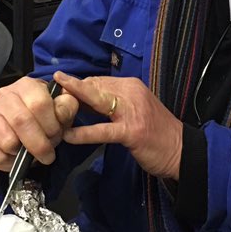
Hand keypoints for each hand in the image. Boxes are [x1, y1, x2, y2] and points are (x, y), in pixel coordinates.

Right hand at [0, 76, 78, 171]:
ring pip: (7, 140)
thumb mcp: (60, 106)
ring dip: (23, 153)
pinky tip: (16, 156)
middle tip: (48, 155)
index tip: (57, 136)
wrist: (18, 118)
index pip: (39, 104)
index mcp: (26, 86)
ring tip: (29, 152)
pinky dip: (9, 162)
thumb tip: (62, 112)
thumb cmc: (43, 114)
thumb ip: (66, 107)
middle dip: (39, 144)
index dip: (51, 125)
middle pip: (22, 122)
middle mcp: (4, 95)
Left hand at [55, 71, 182, 180]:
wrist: (182, 150)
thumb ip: (109, 104)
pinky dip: (84, 133)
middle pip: (93, 87)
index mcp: (131, 86)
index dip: (76, 86)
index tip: (58, 91)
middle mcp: (131, 93)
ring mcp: (132, 111)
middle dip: (70, 91)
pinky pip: (102, 130)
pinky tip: (69, 136)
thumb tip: (80, 101)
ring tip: (52, 103)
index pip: (97, 81)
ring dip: (73, 101)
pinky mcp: (132, 131)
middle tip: (48, 96)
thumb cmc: (155, 133)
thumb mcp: (133, 111)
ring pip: (97, 101)